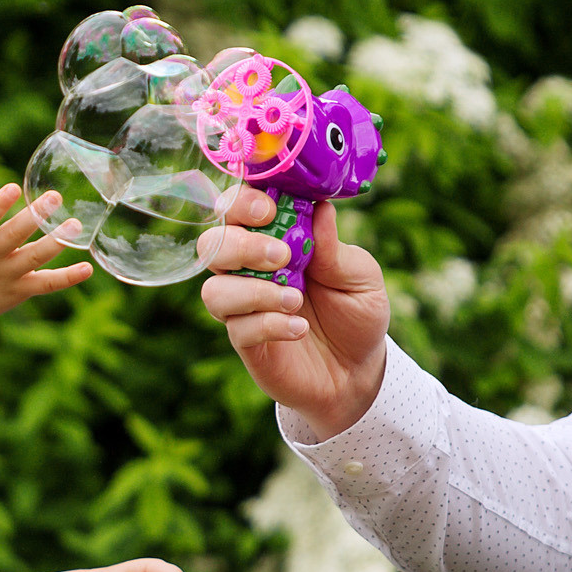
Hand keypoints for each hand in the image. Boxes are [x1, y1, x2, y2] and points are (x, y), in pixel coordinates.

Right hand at [0, 175, 92, 329]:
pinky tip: (87, 268)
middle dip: (33, 217)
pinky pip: (47, 284)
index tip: (14, 188)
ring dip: (56, 243)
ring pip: (34, 259)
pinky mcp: (20, 291)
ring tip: (75, 225)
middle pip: (13, 236)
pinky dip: (68, 278)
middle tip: (55, 196)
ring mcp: (6, 276)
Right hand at [198, 192, 388, 438]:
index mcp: (275, 238)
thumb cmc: (356, 312)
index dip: (243, 202)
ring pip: (213, 290)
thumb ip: (335, 247)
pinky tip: (300, 329)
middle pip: (212, 245)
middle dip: (241, 246)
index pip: (238, 208)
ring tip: (295, 301)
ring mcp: (244, 307)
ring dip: (253, 292)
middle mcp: (250, 270)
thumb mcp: (360, 275)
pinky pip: (237, 328)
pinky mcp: (246, 341)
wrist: (358, 369)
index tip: (270, 210)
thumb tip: (321, 208)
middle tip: (281, 256)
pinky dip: (269, 325)